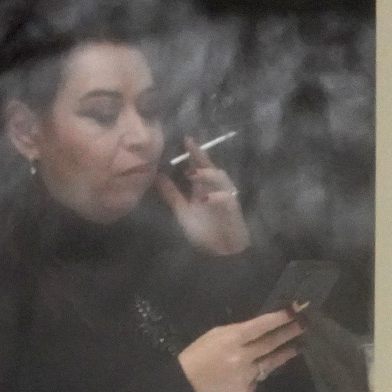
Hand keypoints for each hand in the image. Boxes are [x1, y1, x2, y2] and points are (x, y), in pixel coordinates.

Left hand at [157, 135, 250, 256]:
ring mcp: (226, 199)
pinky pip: (228, 200)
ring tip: (191, 172)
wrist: (221, 253)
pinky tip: (204, 198)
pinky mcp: (233, 211)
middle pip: (211, 167)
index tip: (185, 138)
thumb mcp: (183, 211)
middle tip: (190, 144)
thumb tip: (157, 176)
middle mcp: (216, 190)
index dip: (194, 152)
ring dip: (207, 174)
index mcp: (204, 188)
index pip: (199, 166)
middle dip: (202, 156)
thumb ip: (171, 194)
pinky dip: (217, 197)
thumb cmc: (204, 231)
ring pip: (222, 179)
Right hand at [178, 308, 303, 391]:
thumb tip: (260, 329)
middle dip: (290, 332)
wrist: (184, 386)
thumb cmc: (196, 356)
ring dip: (286, 352)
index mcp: (231, 339)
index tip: (295, 311)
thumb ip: (238, 333)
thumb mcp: (214, 336)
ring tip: (297, 346)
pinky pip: (258, 379)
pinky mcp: (245, 391)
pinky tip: (261, 367)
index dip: (279, 318)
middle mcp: (242, 357)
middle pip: (272, 343)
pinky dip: (260, 372)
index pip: (261, 326)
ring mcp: (246, 376)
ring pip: (271, 362)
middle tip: (304, 325)